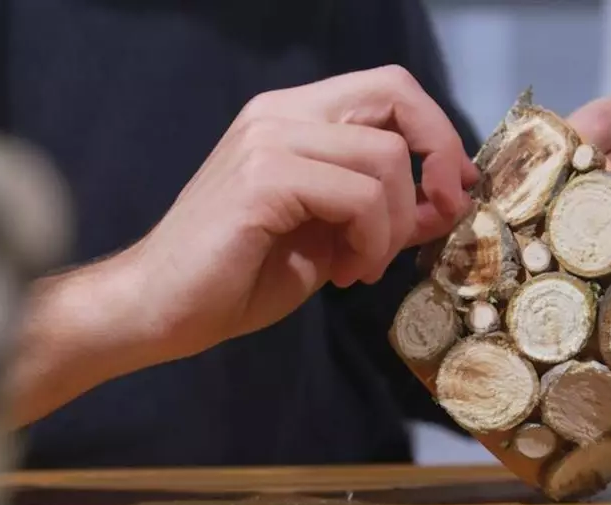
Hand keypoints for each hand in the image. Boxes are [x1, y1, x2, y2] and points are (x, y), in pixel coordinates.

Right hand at [126, 65, 477, 359]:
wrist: (160, 308)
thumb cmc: (232, 278)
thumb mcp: (324, 241)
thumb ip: (375, 212)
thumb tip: (443, 203)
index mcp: (289, 118)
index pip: (385, 89)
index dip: (435, 131)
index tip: (450, 190)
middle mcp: (279, 113)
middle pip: (393, 95)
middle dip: (436, 158)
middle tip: (433, 219)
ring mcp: (268, 139)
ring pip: (385, 157)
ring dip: (394, 225)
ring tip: (362, 268)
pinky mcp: (263, 177)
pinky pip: (358, 196)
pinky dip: (371, 241)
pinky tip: (346, 273)